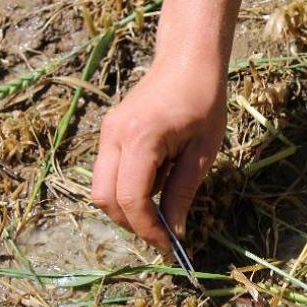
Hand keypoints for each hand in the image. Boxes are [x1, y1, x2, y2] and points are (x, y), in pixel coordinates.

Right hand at [91, 61, 226, 250]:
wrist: (187, 61)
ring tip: (164, 210)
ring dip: (128, 208)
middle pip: (105, 198)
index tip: (169, 244)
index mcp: (141, 138)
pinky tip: (156, 186)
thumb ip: (184, 191)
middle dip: (133, 223)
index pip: (131, 198)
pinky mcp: (108, 133)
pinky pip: (108, 173)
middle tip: (165, 234)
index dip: (148, 228)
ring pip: (102, 188)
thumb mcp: (203, 151)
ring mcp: (106, 133)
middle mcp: (113, 135)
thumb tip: (175, 230)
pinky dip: (126, 190)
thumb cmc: (204, 101)